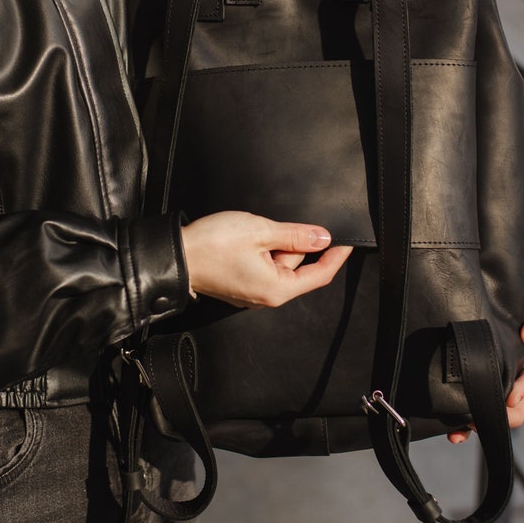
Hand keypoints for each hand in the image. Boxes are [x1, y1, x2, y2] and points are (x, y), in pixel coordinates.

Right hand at [181, 211, 352, 308]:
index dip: (336, 256)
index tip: (347, 241)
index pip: (320, 274)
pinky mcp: (241, 283)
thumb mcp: (261, 232)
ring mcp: (253, 291)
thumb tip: (323, 237)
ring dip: (275, 244)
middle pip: (298, 266)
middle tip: (273, 226)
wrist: (176, 256)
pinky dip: (263, 249)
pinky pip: (264, 265)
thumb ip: (296, 235)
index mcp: (277, 288)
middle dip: (293, 243)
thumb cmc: (213, 246)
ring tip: (253, 231)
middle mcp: (267, 295)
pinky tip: (248, 238)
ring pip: (279, 263)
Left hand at [447, 289, 523, 443]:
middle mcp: (516, 377)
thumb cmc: (519, 306)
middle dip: (502, 416)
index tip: (511, 398)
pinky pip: (471, 409)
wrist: (492, 300)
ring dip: (479, 423)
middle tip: (482, 416)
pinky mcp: (475, 386)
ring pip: (492, 413)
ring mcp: (495, 383)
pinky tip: (454, 433)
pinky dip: (464, 426)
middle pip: (517, 407)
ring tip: (462, 426)